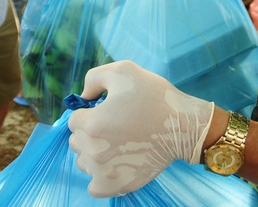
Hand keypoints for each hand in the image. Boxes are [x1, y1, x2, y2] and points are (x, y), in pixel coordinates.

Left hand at [68, 60, 213, 196]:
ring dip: (94, 153)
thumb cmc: (154, 96)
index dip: (90, 112)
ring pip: (84, 162)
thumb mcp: (123, 70)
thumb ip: (93, 78)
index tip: (109, 111)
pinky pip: (94, 186)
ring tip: (117, 143)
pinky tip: (114, 163)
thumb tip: (83, 97)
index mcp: (93, 124)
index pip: (74, 120)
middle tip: (114, 126)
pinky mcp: (118, 186)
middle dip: (90, 132)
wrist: (184, 126)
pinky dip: (99, 176)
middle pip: (77, 141)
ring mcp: (106, 172)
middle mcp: (95, 151)